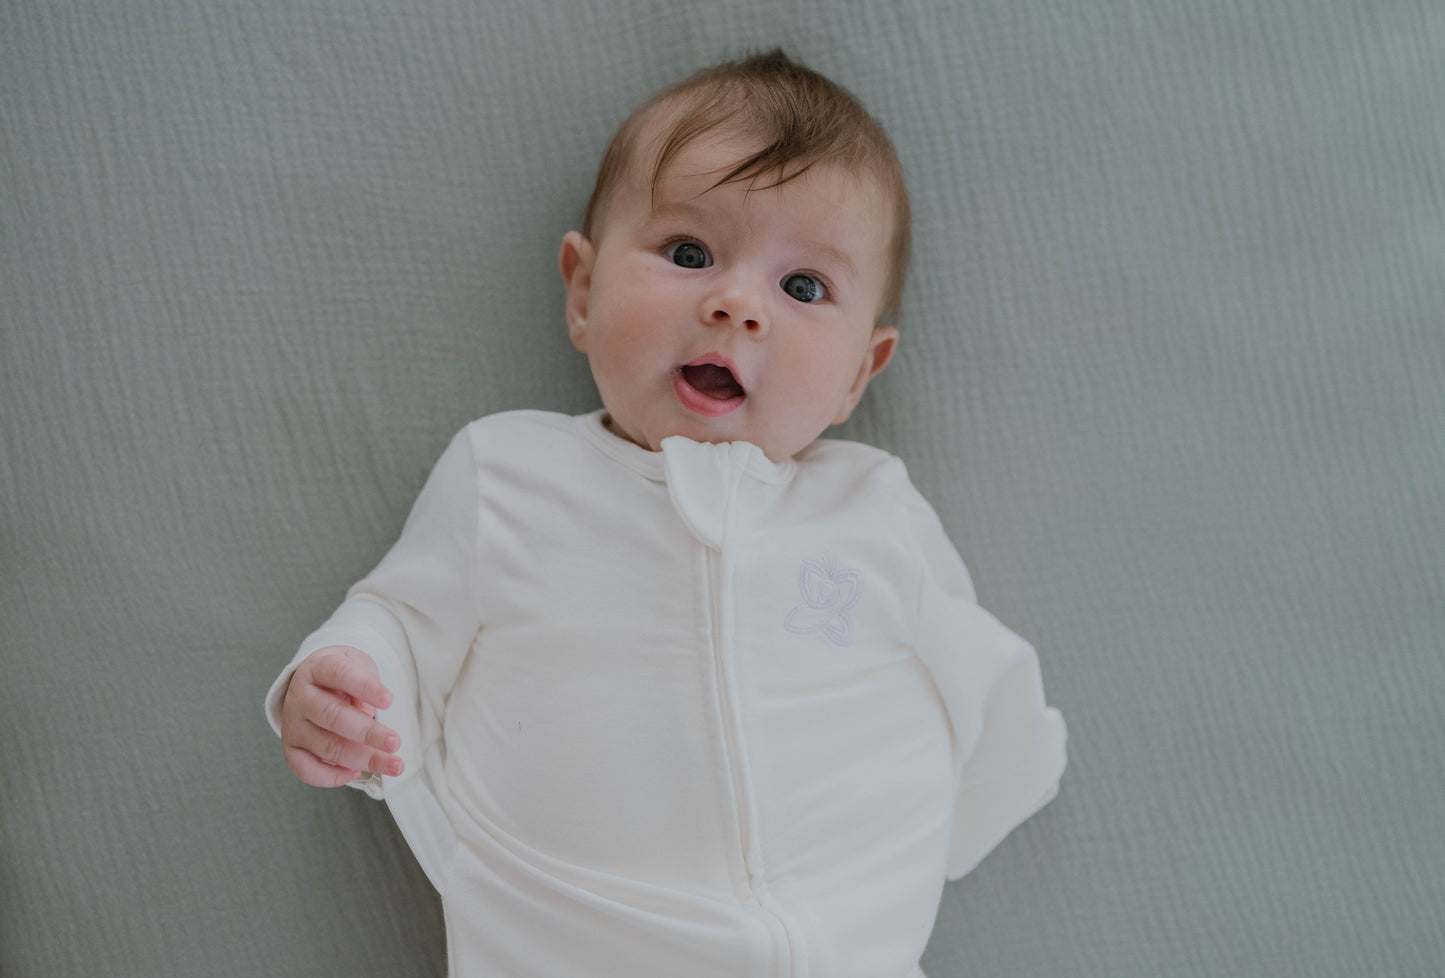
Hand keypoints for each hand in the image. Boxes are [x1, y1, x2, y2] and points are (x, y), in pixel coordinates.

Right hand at [280, 645, 403, 786]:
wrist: (314, 680)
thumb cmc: (345, 675)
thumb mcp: (358, 666)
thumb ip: (365, 681)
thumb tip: (366, 712)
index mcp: (318, 668)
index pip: (340, 674)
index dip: (365, 687)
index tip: (390, 700)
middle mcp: (300, 697)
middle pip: (333, 716)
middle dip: (368, 733)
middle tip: (395, 742)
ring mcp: (292, 724)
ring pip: (326, 747)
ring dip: (363, 759)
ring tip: (393, 764)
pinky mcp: (291, 748)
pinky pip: (306, 770)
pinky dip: (332, 777)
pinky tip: (356, 772)